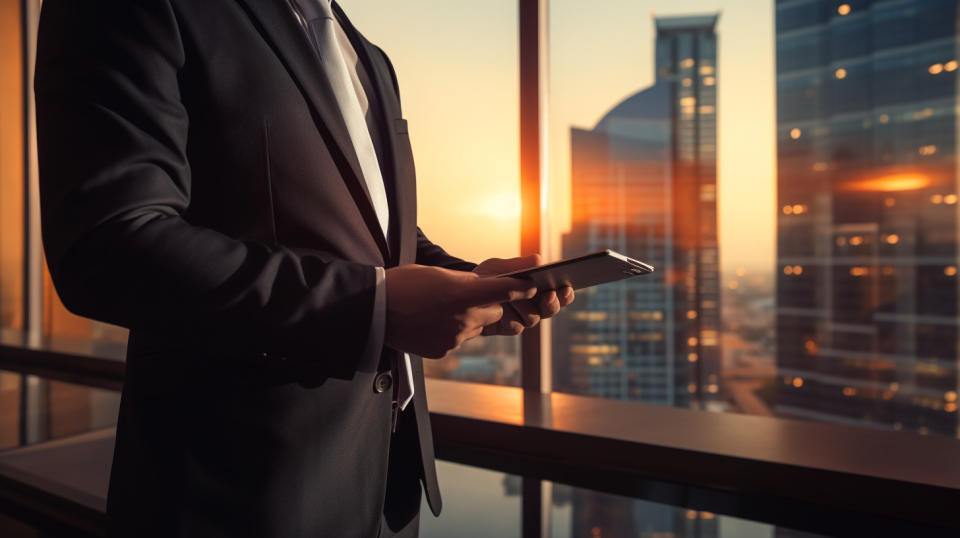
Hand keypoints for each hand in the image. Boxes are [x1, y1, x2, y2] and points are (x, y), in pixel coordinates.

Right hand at [384, 264, 536, 357]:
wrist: (372, 313)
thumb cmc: (402, 285)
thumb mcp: (436, 274)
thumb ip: (465, 282)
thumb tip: (483, 286)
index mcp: (461, 293)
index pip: (503, 290)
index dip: (521, 288)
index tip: (532, 286)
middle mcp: (462, 318)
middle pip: (493, 312)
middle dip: (489, 304)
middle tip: (469, 296)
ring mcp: (453, 338)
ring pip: (476, 328)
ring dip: (468, 319)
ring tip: (441, 308)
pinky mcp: (443, 350)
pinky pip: (457, 340)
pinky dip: (450, 331)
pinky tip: (430, 322)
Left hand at [473, 254, 574, 335]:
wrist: (465, 294)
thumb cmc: (488, 277)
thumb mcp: (501, 266)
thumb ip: (520, 264)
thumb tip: (539, 260)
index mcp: (540, 288)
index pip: (562, 293)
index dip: (566, 293)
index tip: (565, 287)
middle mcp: (536, 305)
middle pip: (552, 309)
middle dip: (551, 302)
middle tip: (548, 295)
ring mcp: (523, 318)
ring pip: (533, 318)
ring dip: (523, 306)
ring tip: (511, 298)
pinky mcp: (510, 328)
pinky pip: (515, 326)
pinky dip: (507, 316)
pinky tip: (500, 309)